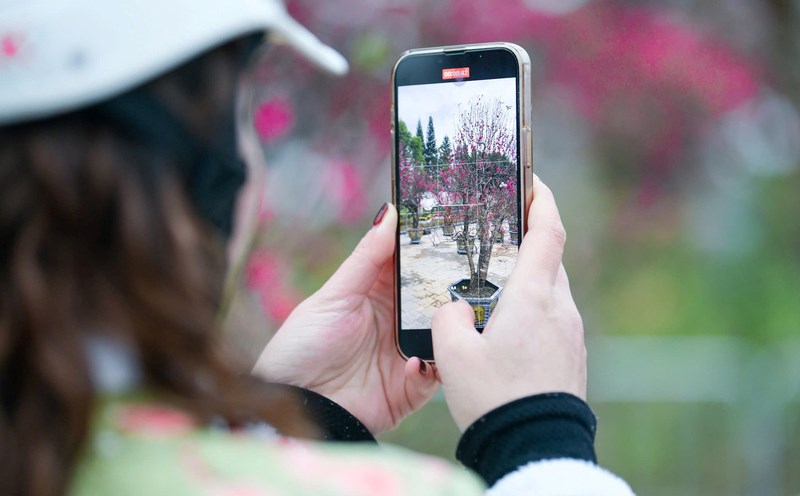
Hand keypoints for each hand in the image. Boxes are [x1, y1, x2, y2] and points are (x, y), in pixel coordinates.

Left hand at [252, 203, 437, 433]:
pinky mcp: (409, 388)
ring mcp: (406, 354)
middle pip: (435, 299)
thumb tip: (390, 212)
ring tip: (449, 319)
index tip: (452, 226)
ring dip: (448, 328)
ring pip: (443, 335)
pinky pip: (435, 375)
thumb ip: (367, 257)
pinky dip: (430, 368)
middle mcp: (397, 321)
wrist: (295, 403)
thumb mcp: (334, 296)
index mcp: (378, 294)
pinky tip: (413, 363)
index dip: (431, 248)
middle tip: (467, 273)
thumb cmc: (303, 346)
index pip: (412, 266)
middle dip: (451, 287)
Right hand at [431, 176, 585, 430]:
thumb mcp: (453, 355)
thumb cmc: (495, 398)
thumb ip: (448, 319)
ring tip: (490, 295)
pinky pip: (551, 320)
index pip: (548, 231)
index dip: (542, 199)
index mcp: (534, 297)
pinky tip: (503, 336)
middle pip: (548, 260)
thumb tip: (455, 309)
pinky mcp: (571, 358)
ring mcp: (571, 335)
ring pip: (549, 292)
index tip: (531, 180)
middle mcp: (560, 309)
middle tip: (493, 241)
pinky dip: (530, 314)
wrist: (534, 448)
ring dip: (524, 285)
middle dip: (524, 245)